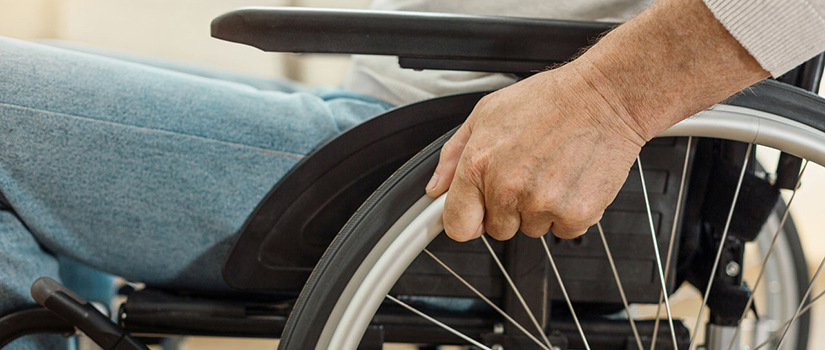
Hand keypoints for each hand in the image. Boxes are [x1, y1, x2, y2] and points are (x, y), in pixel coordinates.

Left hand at [425, 65, 646, 240]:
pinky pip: (563, 230)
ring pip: (531, 230)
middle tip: (528, 172)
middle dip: (509, 208)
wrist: (606, 96)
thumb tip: (436, 188)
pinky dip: (569, 212)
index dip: (467, 219)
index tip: (477, 212)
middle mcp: (508, 188)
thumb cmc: (550, 100)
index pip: (457, 225)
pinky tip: (571, 180)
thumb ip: (453, 155)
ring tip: (552, 170)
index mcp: (479, 165)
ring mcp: (542, 204)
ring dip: (540, 209)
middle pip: (497, 230)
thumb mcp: (487, 114)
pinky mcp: (576, 214)